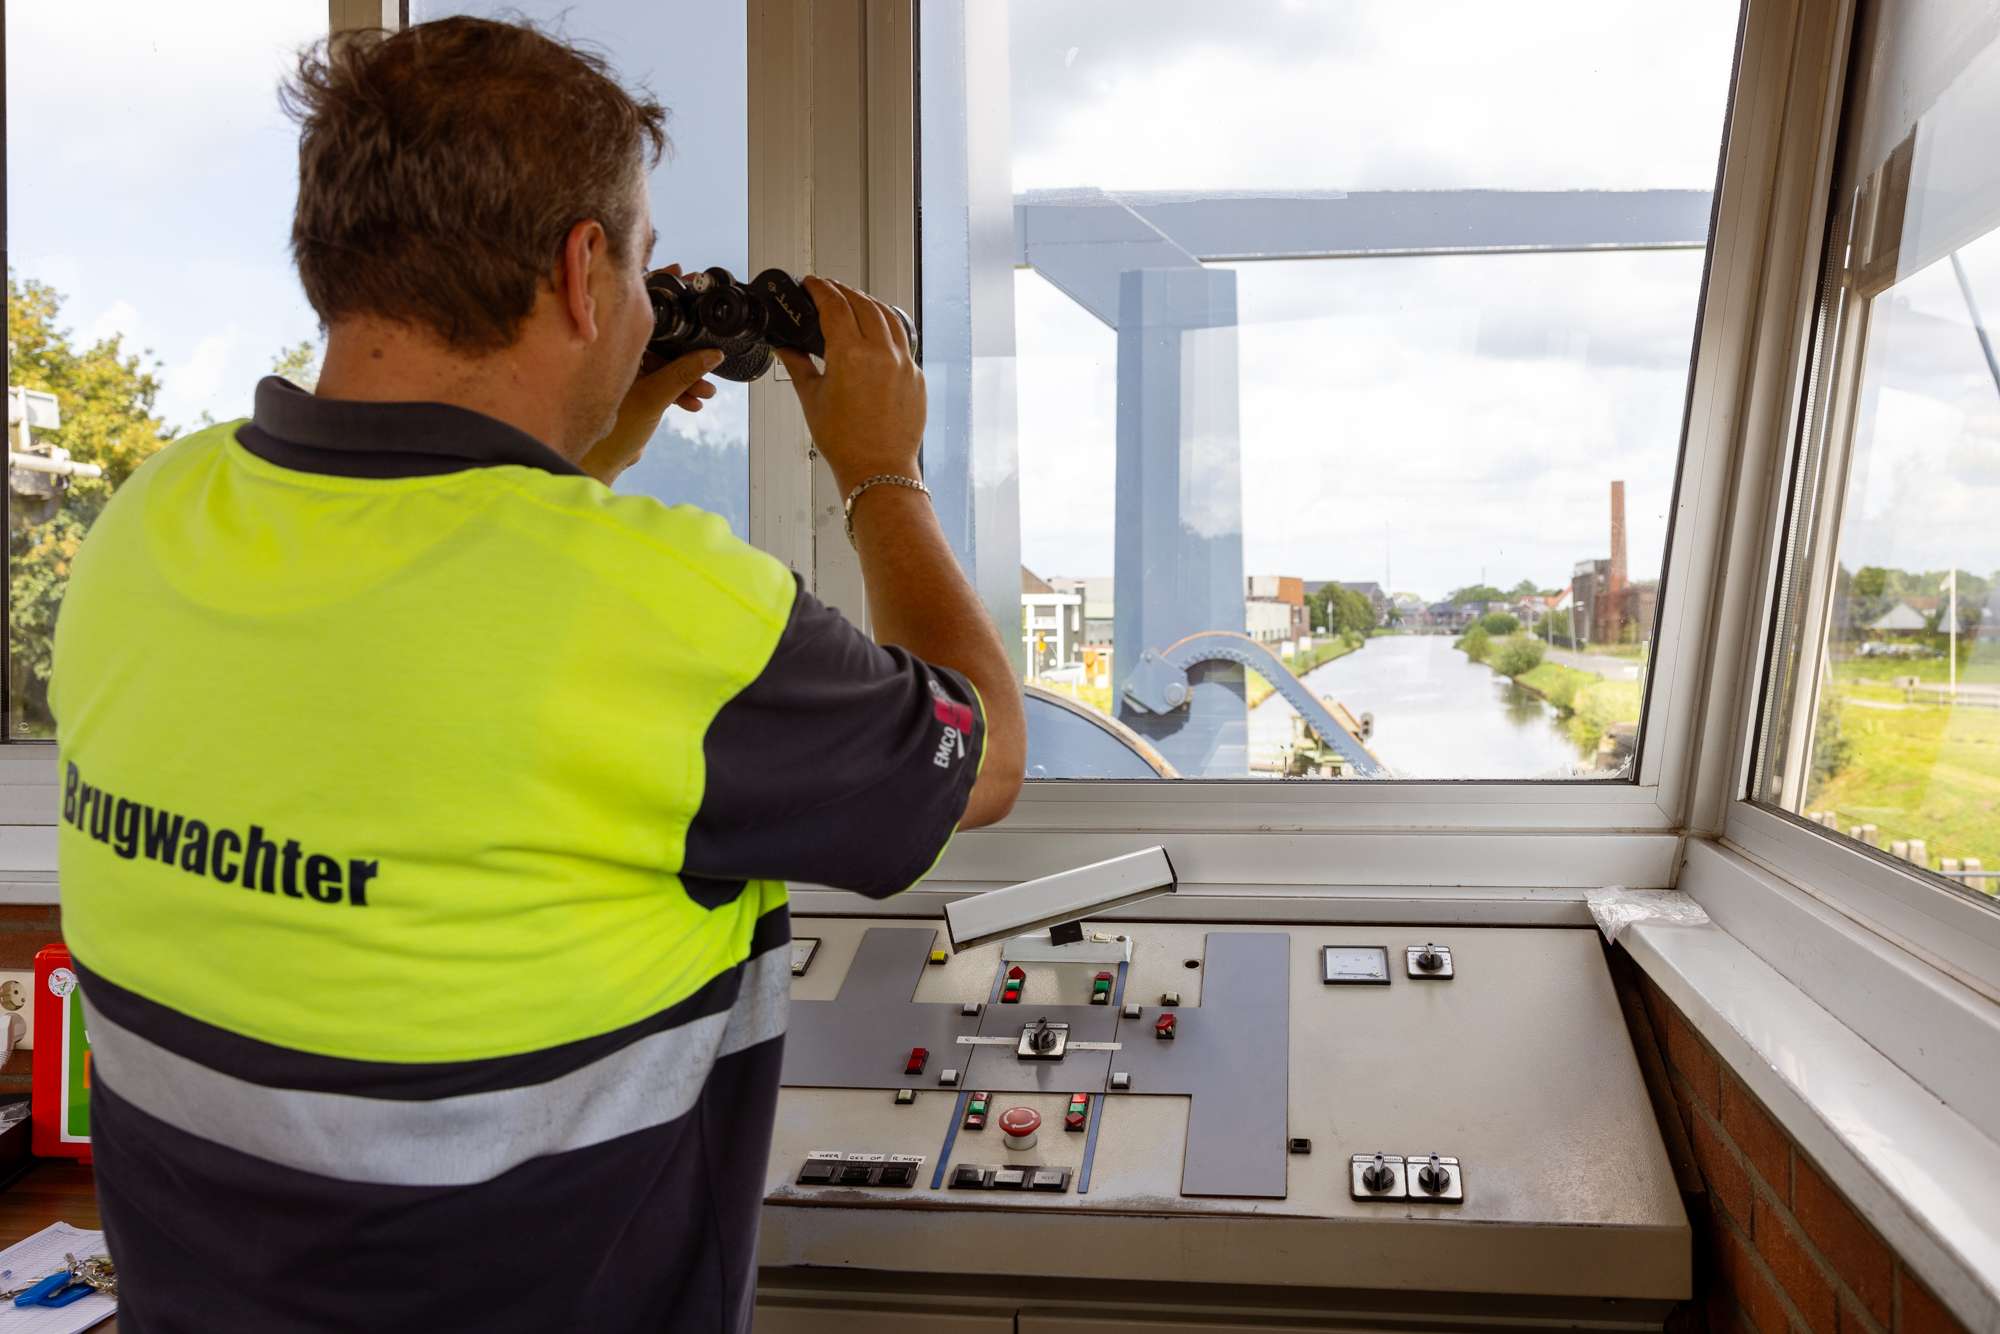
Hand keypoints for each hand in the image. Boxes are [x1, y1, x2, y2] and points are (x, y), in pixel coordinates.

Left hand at [578, 266, 721, 483]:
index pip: (639, 304)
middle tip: (710, 339)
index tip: (683, 274)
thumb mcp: (655, 396)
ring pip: (659, 360)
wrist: (595, 464)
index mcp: (610, 343)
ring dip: (685, 375)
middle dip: (687, 346)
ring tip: (706, 391)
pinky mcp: (626, 389)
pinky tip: (691, 402)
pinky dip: (674, 388)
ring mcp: (617, 369)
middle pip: (655, 333)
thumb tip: (712, 354)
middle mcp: (610, 350)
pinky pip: (656, 380)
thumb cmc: (608, 430)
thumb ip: (684, 373)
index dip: (664, 288)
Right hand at [775, 276, 923, 493]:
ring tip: (854, 301)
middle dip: (843, 291)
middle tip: (828, 290)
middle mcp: (881, 353)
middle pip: (863, 304)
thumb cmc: (845, 441)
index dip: (821, 289)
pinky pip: (902, 339)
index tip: (812, 283)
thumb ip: (798, 364)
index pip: (835, 306)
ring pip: (888, 316)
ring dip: (868, 303)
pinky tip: (877, 329)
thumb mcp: (812, 398)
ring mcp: (903, 363)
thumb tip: (783, 348)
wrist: (878, 469)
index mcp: (851, 355)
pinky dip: (888, 326)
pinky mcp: (916, 375)